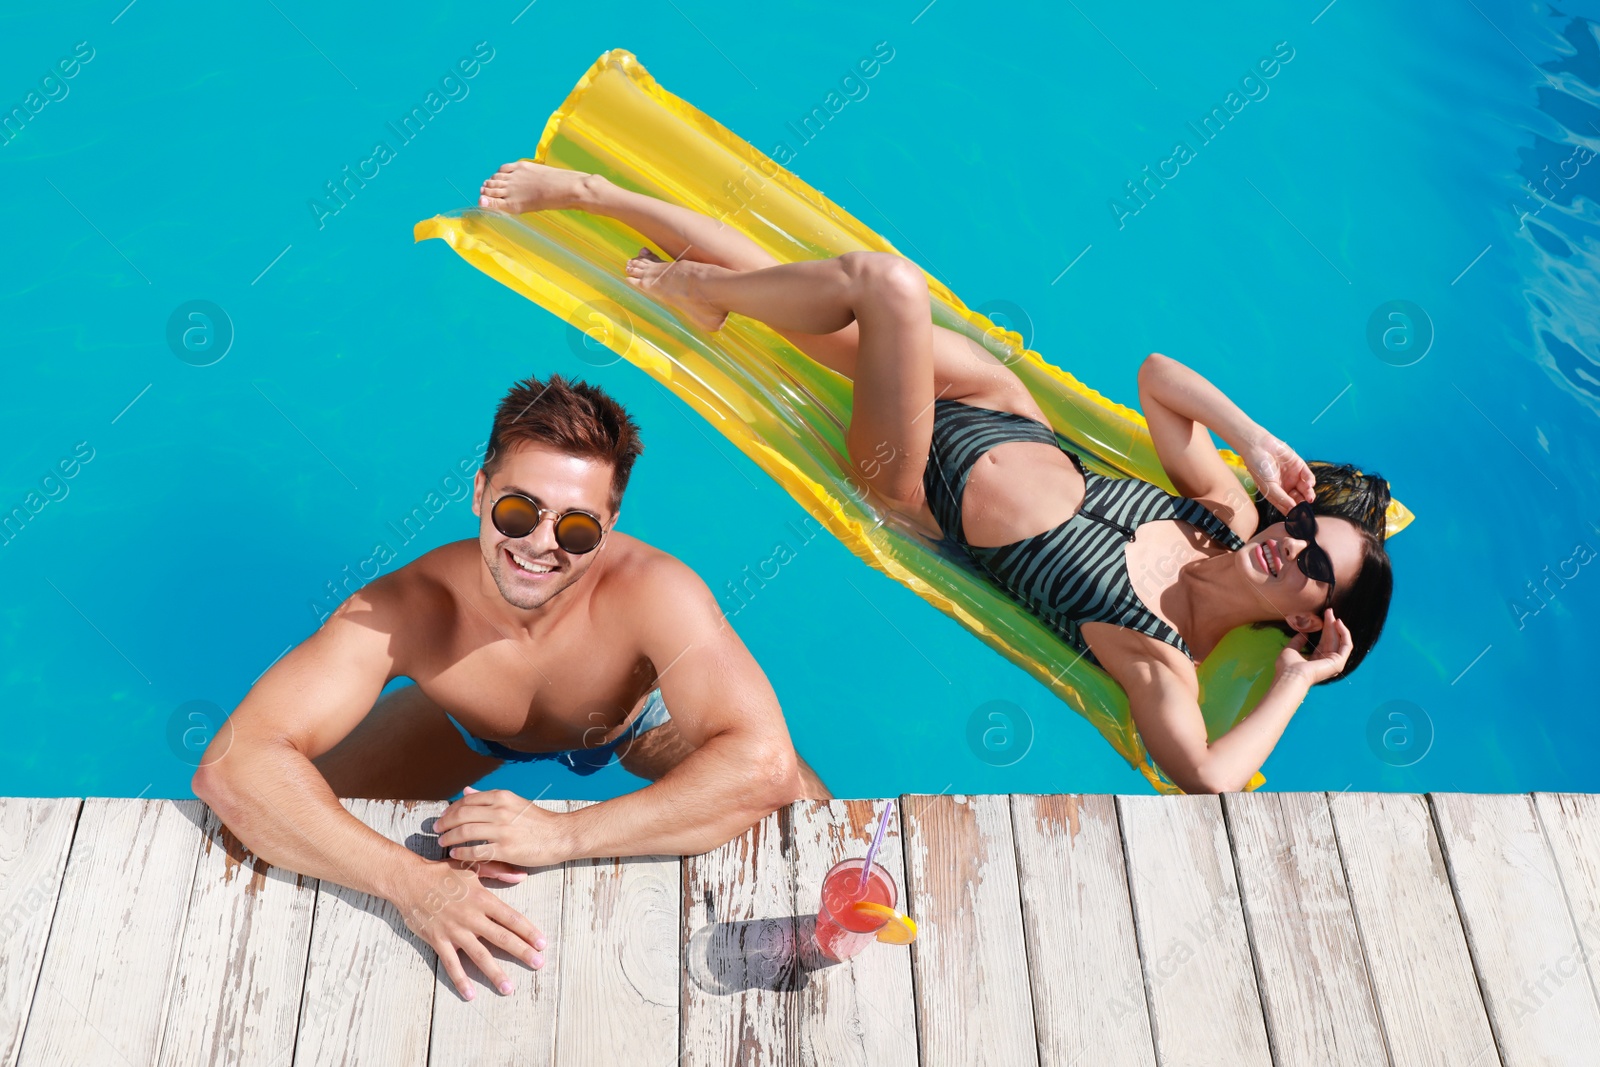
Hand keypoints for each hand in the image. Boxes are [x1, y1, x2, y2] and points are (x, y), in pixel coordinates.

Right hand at [391, 859, 545, 999]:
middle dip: (522, 952)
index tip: (542, 943)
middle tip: (538, 964)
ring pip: (479, 955)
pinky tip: (470, 994)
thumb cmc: (443, 872)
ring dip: (495, 973)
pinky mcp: (438, 940)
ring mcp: (455, 931)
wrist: (410, 880)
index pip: (511, 918)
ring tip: (509, 988)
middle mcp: (472, 917)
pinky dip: (460, 979)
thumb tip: (522, 876)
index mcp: (483, 899)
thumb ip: (499, 871)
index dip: (528, 931)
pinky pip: (451, 964)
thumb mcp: (473, 866)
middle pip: (502, 938)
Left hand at [436, 786, 567, 868]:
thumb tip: (466, 791)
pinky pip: (476, 851)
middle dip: (445, 823)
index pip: (467, 801)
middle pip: (462, 815)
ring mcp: (503, 830)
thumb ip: (488, 798)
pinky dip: (462, 853)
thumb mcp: (514, 802)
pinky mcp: (506, 849)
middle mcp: (500, 811)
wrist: (560, 835)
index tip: (443, 818)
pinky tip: (456, 855)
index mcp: (502, 797)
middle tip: (437, 830)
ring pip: (466, 832)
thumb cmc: (538, 820)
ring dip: (450, 838)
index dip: (451, 810)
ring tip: (443, 843)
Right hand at [1243, 432, 1314, 513]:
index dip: (1294, 511)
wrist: (1259, 447)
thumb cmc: (1258, 468)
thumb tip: (1293, 509)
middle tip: (1306, 505)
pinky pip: (1308, 476)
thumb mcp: (1268, 486)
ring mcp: (1293, 477)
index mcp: (1277, 493)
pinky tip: (1309, 484)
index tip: (1300, 516)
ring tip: (1309, 495)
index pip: (1288, 505)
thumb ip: (1281, 498)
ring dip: (1309, 493)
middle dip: (1303, 502)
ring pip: (1305, 488)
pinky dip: (1310, 481)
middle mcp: (1286, 486)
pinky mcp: (1299, 466)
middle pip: (1298, 498)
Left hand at [1274, 609, 1352, 685]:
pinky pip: (1346, 646)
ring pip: (1339, 641)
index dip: (1324, 629)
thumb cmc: (1287, 667)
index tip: (1322, 616)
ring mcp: (1334, 664)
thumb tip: (1303, 633)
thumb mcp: (1291, 649)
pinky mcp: (1339, 663)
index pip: (1324, 642)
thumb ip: (1298, 641)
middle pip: (1332, 639)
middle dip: (1330, 624)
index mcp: (1315, 661)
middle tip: (1329, 611)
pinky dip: (1344, 634)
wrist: (1291, 676)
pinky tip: (1338, 623)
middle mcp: (1326, 663)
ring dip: (1337, 626)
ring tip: (1332, 614)